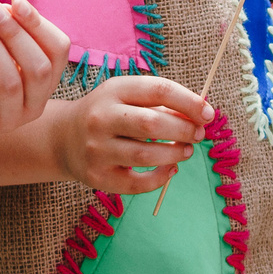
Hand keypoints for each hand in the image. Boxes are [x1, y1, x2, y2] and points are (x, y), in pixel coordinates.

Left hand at [0, 0, 72, 132]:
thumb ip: (9, 23)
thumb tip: (13, 9)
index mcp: (46, 81)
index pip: (58, 52)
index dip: (39, 26)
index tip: (16, 2)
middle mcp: (34, 106)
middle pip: (38, 69)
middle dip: (15, 34)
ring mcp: (8, 120)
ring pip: (11, 82)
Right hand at [46, 75, 209, 194]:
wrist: (64, 137)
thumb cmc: (109, 113)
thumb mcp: (127, 96)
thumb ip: (161, 103)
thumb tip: (199, 117)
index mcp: (114, 90)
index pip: (159, 90)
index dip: (189, 102)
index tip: (208, 114)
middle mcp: (101, 118)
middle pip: (152, 124)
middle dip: (184, 130)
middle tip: (198, 135)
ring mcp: (97, 149)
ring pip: (146, 155)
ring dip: (175, 154)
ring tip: (186, 150)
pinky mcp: (97, 176)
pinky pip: (137, 183)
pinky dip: (161, 178)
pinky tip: (170, 169)